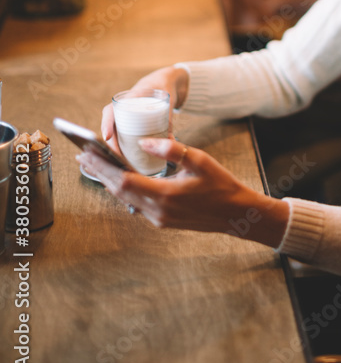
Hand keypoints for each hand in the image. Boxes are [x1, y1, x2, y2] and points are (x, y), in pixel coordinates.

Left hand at [76, 138, 289, 247]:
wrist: (236, 214)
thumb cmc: (221, 185)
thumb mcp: (199, 160)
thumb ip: (171, 149)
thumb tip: (145, 141)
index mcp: (165, 195)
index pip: (123, 180)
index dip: (103, 167)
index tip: (86, 154)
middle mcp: (157, 211)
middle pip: (119, 191)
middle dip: (99, 172)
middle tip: (82, 156)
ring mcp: (159, 219)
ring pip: (125, 199)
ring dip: (109, 181)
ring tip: (94, 165)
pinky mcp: (162, 220)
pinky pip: (136, 204)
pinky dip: (123, 190)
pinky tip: (119, 179)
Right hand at [101, 66, 189, 152]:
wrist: (166, 81)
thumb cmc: (164, 87)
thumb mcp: (167, 101)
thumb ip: (168, 121)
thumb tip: (170, 142)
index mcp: (129, 98)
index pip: (111, 111)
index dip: (106, 124)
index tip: (107, 137)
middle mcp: (123, 108)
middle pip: (110, 127)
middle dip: (111, 144)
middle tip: (118, 158)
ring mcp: (126, 116)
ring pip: (115, 133)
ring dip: (116, 147)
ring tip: (122, 162)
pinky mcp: (131, 123)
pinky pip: (123, 135)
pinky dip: (123, 146)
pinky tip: (127, 158)